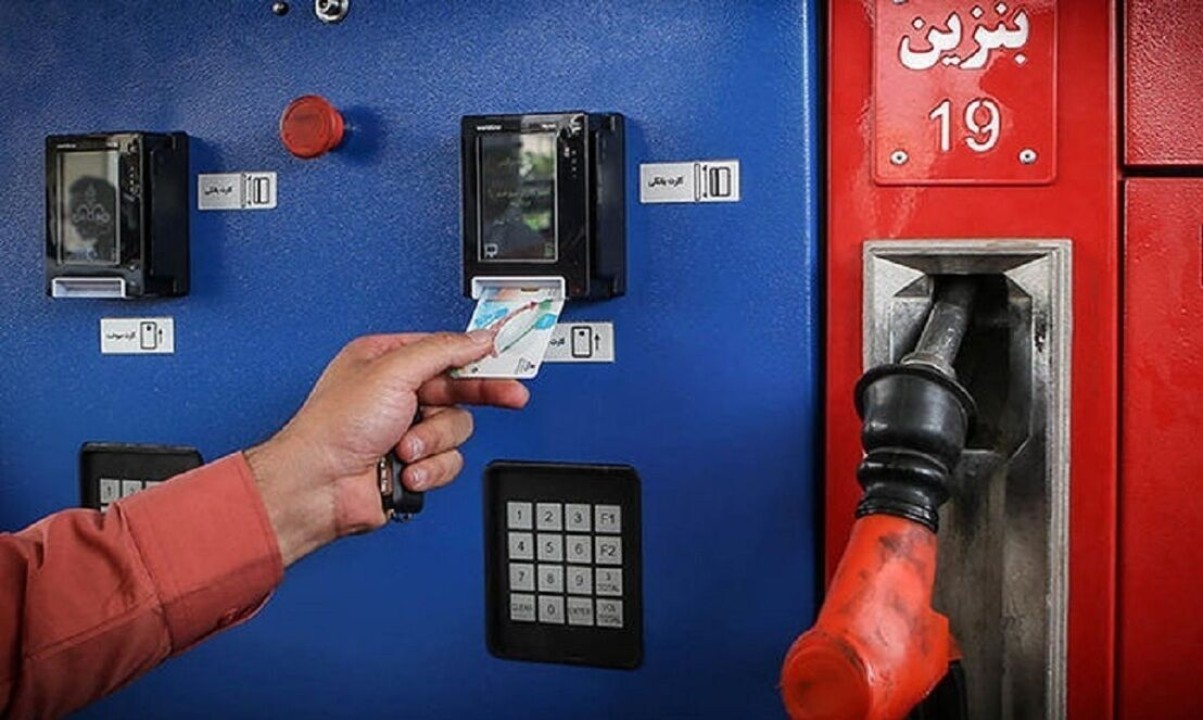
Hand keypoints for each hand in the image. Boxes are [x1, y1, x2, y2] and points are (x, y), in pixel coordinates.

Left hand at [245, 330, 528, 565]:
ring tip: (404, 448)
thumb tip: (478, 337)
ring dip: (434, 443)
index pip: (446, 351)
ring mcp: (406, 430)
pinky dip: (429, 469)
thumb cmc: (332, 428)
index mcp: (386, 360)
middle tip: (513, 396)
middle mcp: (397, 394)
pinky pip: (448, 462)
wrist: (318, 488)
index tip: (507, 357)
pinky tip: (405, 470)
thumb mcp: (392, 371)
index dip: (477, 356)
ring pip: (457, 430)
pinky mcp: (414, 464)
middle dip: (478, 398)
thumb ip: (442, 350)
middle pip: (460, 390)